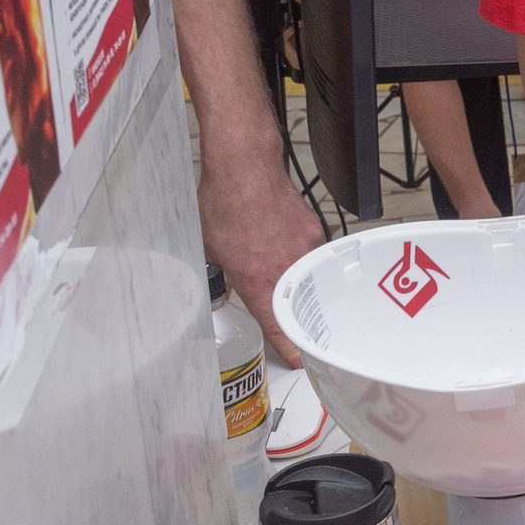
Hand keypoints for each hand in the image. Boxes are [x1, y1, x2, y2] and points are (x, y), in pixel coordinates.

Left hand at [197, 157, 323, 366]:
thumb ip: (221, 271)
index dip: (289, 345)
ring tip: (277, 267)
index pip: (278, 323)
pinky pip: (312, 253)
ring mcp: (305, 248)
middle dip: (294, 310)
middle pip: (299, 304)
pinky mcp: (314, 231)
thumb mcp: (210, 248)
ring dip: (295, 278)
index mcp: (258, 279)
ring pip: (307, 277)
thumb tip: (220, 283)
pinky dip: (300, 254)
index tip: (297, 357)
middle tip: (289, 315)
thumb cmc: (224, 203)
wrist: (245, 167)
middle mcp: (286, 268)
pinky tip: (282, 241)